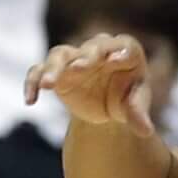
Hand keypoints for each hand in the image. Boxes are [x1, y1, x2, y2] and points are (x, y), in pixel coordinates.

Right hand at [25, 33, 156, 136]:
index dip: (120, 51)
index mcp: (125, 52)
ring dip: (52, 68)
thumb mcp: (135, 107)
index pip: (125, 46)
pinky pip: (38, 72)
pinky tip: (30, 100)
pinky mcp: (56, 71)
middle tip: (79, 68)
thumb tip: (146, 131)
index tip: (115, 60)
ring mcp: (74, 58)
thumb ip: (139, 114)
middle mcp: (98, 50)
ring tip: (47, 85)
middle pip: (90, 48)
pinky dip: (33, 82)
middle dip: (85, 57)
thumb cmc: (127, 101)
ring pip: (60, 55)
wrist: (106, 109)